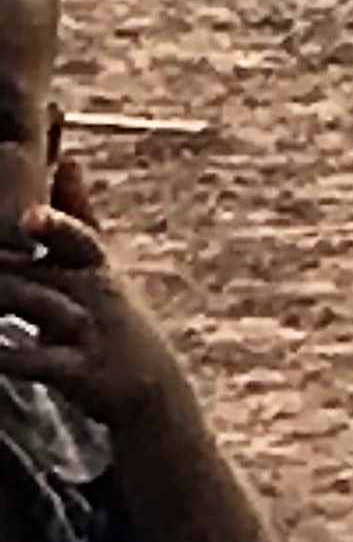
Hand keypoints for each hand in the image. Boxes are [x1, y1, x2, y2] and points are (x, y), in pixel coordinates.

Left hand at [0, 187, 179, 430]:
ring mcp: (85, 333)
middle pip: (41, 273)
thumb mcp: (102, 263)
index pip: (78, 238)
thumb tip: (68, 159)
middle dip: (3, 268)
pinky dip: (9, 356)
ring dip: (0, 303)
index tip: (29, 216)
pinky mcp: (75, 372)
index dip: (56, 226)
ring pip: (38, 311)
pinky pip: (37, 362)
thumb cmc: (112, 312)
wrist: (148, 381)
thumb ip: (78, 214)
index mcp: (95, 264)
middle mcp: (92, 293)